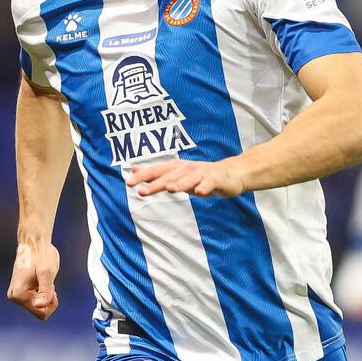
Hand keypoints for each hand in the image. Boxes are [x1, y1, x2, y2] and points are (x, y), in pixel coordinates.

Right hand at [7, 241, 59, 320]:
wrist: (34, 243)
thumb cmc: (42, 255)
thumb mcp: (48, 273)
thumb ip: (45, 291)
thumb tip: (39, 306)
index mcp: (19, 295)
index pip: (42, 314)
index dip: (52, 303)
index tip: (52, 288)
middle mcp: (14, 297)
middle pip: (39, 311)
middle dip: (47, 299)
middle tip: (47, 281)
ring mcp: (14, 294)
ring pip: (37, 306)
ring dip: (44, 294)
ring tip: (42, 278)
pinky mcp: (17, 291)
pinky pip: (34, 300)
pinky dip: (40, 291)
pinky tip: (38, 278)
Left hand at [124, 156, 246, 197]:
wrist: (232, 173)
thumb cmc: (201, 176)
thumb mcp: (177, 175)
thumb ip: (156, 174)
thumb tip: (133, 171)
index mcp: (177, 168)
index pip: (158, 171)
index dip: (143, 176)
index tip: (129, 182)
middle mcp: (188, 168)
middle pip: (170, 175)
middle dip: (156, 182)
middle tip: (141, 190)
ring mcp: (203, 173)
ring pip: (189, 178)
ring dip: (179, 183)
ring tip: (169, 189)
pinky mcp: (217, 179)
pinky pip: (210, 183)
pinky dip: (205, 187)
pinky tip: (199, 192)